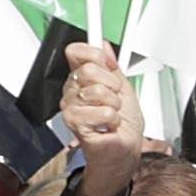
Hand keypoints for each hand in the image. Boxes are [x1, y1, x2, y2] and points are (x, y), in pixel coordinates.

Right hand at [61, 41, 147, 195]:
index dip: (94, 53)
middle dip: (112, 85)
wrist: (123, 150)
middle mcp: (73, 90)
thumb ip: (113, 67)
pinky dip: (113, 120)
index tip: (109, 63)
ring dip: (114, 105)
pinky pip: (102, 111)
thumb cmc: (123, 125)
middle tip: (114, 100)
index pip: (76, 52)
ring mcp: (71, 106)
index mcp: (82, 79)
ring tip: (112, 115)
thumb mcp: (124, 89)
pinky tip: (108, 126)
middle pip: (89, 69)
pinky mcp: (74, 122)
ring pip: (98, 91)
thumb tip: (103, 45)